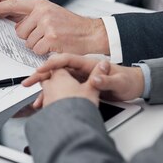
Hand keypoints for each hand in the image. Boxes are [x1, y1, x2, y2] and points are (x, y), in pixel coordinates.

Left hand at [0, 0, 108, 55]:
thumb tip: (15, 24)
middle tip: (45, 35)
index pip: (14, 5)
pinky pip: (36, 50)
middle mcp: (42, 12)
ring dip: (38, 46)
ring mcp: (47, 25)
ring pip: (28, 43)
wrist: (91, 33)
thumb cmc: (71, 26)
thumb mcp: (52, 13)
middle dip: (29, 37)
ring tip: (53, 40)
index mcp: (41, 4)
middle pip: (20, 31)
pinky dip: (44, 52)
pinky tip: (55, 46)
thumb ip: (33, 16)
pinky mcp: (51, 38)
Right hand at [24, 54, 144, 107]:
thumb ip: (107, 80)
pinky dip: (54, 97)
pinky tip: (47, 103)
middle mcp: (83, 70)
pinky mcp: (82, 86)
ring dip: (46, 89)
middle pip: (58, 70)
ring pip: (59, 82)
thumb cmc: (128, 80)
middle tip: (28, 82)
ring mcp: (81, 78)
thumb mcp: (120, 81)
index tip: (41, 69)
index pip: (66, 59)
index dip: (52, 63)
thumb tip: (97, 79)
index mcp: (90, 64)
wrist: (135, 85)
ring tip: (34, 98)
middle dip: (42, 76)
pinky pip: (64, 90)